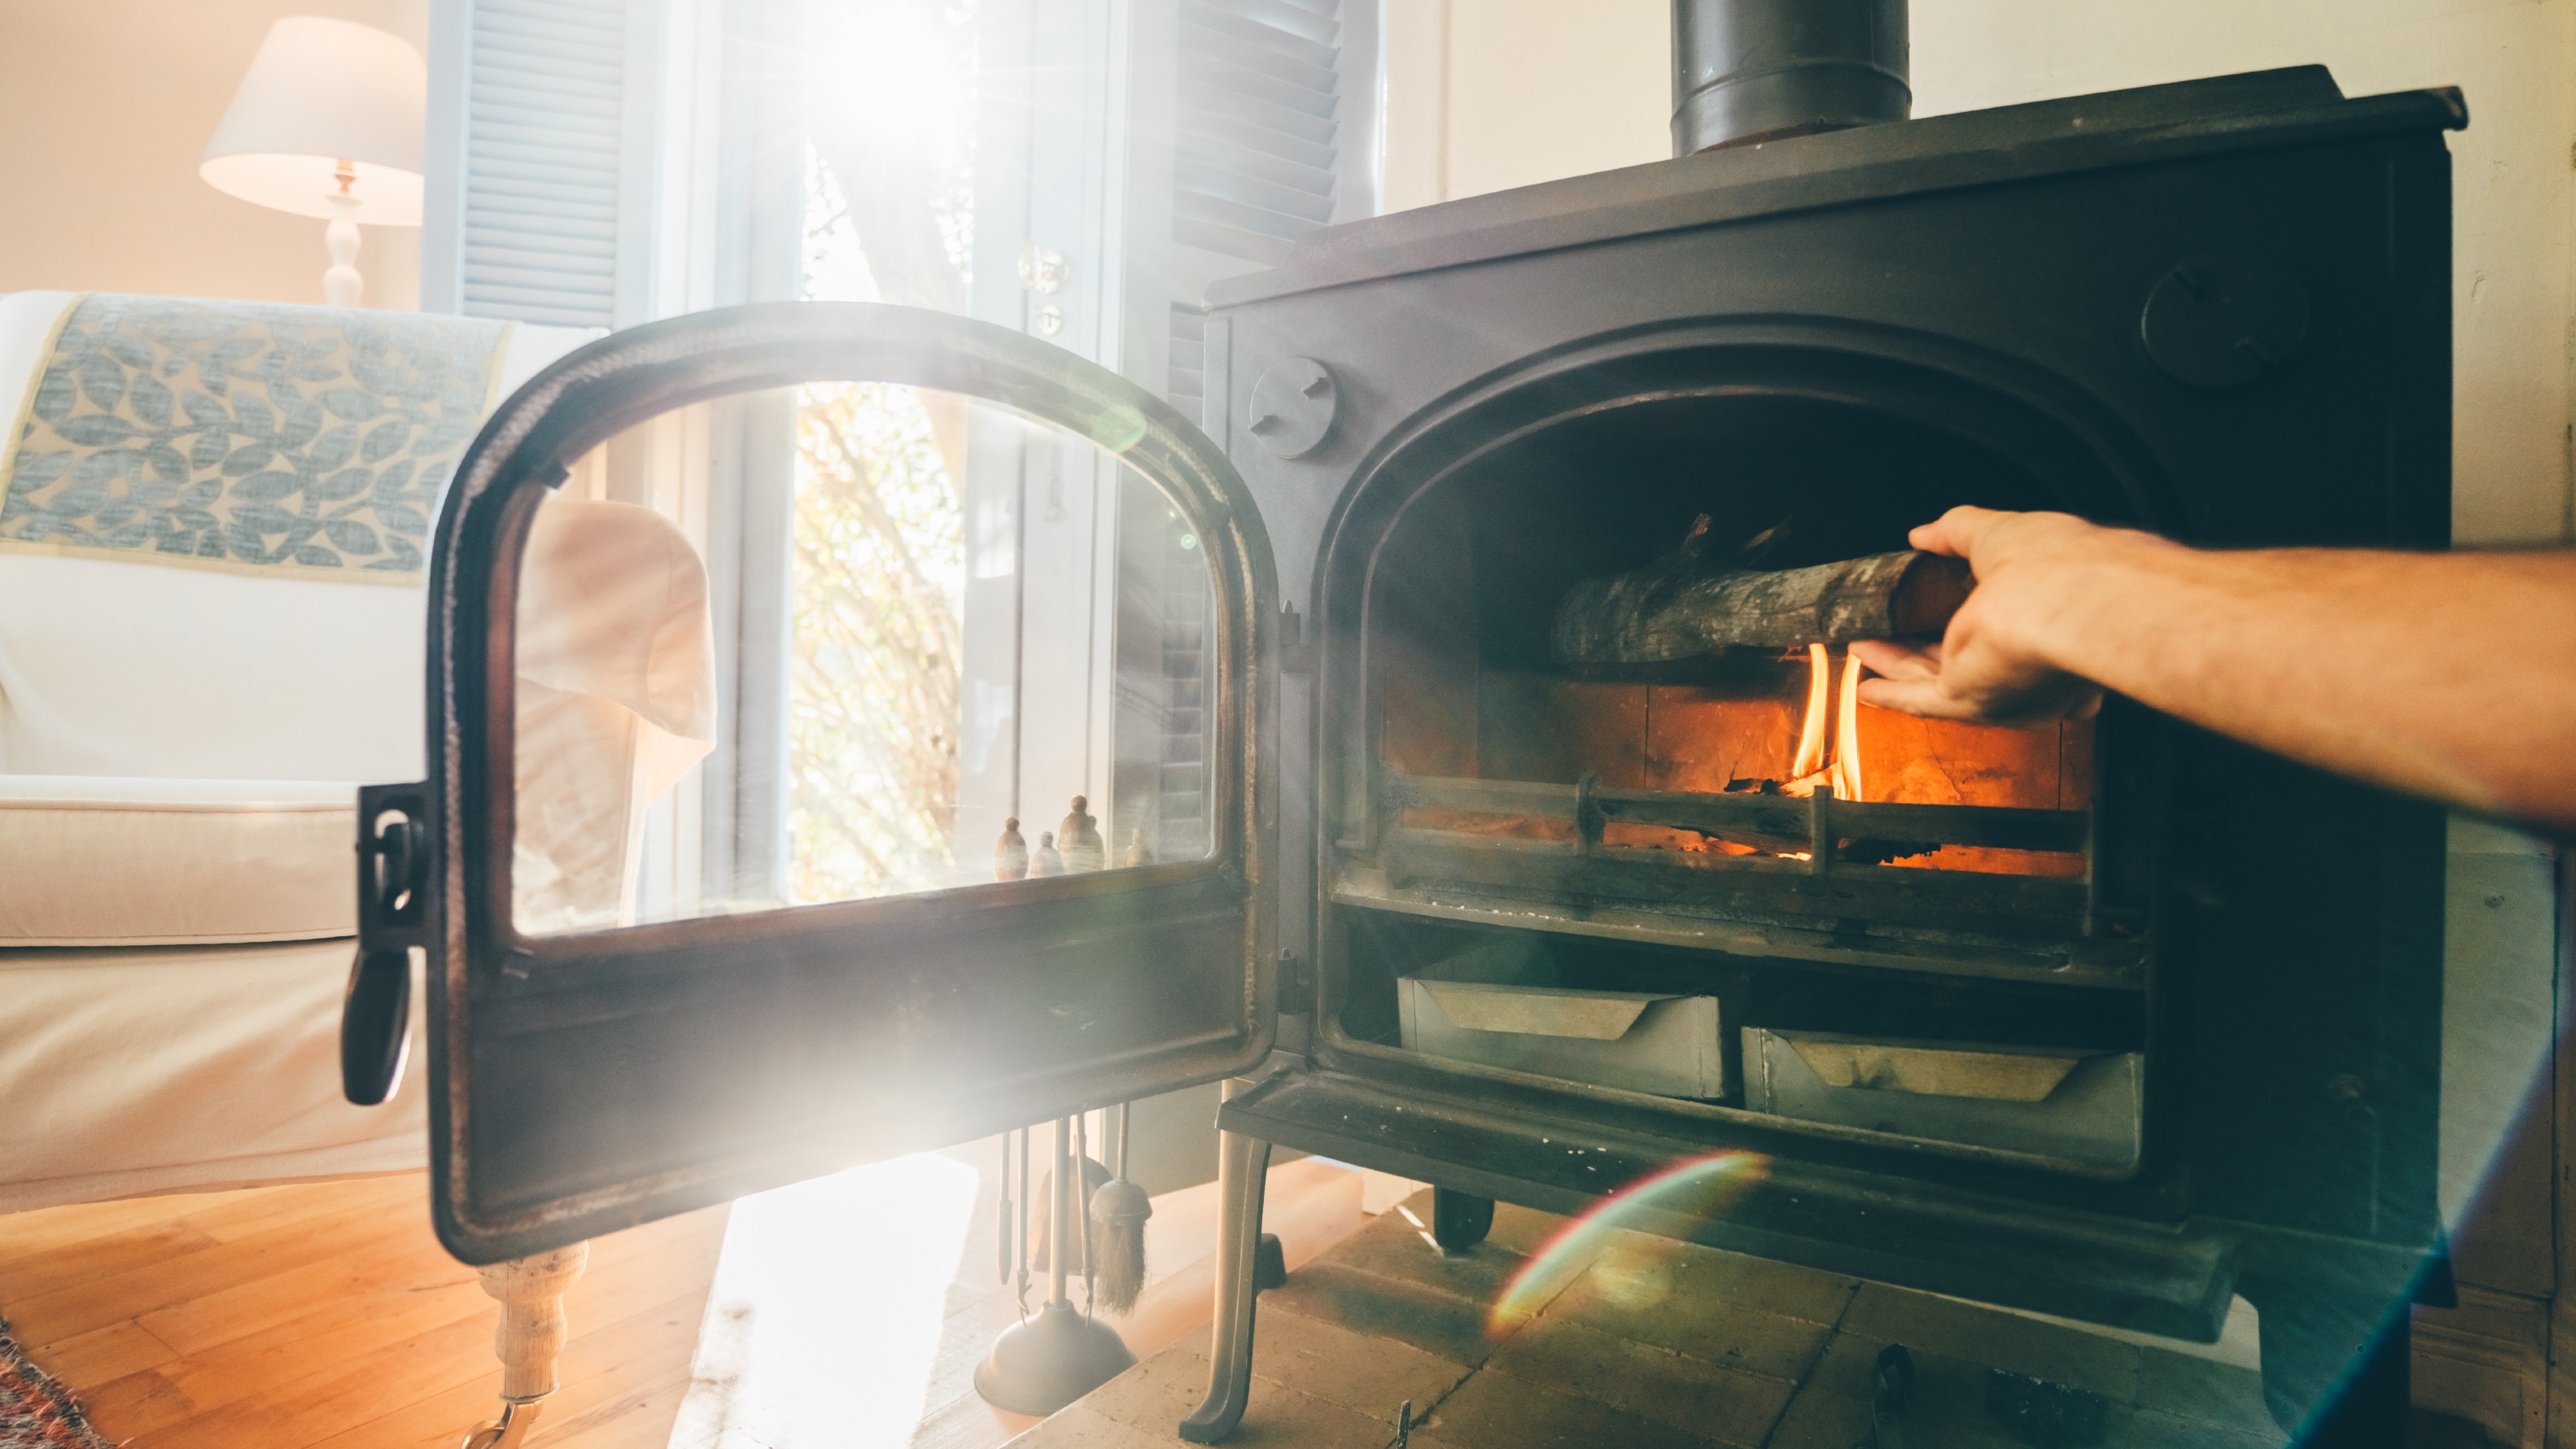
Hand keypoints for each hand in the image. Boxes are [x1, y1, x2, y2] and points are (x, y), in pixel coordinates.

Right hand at [1853, 506, 2117, 724]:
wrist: (2058, 602)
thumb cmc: (2055, 565)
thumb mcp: (1999, 531)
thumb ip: (1958, 532)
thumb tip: (1925, 534)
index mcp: (2050, 617)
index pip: (2003, 621)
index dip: (1966, 611)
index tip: (1933, 599)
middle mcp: (2030, 660)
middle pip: (1964, 655)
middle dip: (1924, 644)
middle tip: (1890, 626)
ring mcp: (1999, 682)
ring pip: (1937, 677)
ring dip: (1898, 664)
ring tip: (1864, 644)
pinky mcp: (1970, 698)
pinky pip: (1922, 701)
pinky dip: (1893, 695)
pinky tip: (1868, 686)